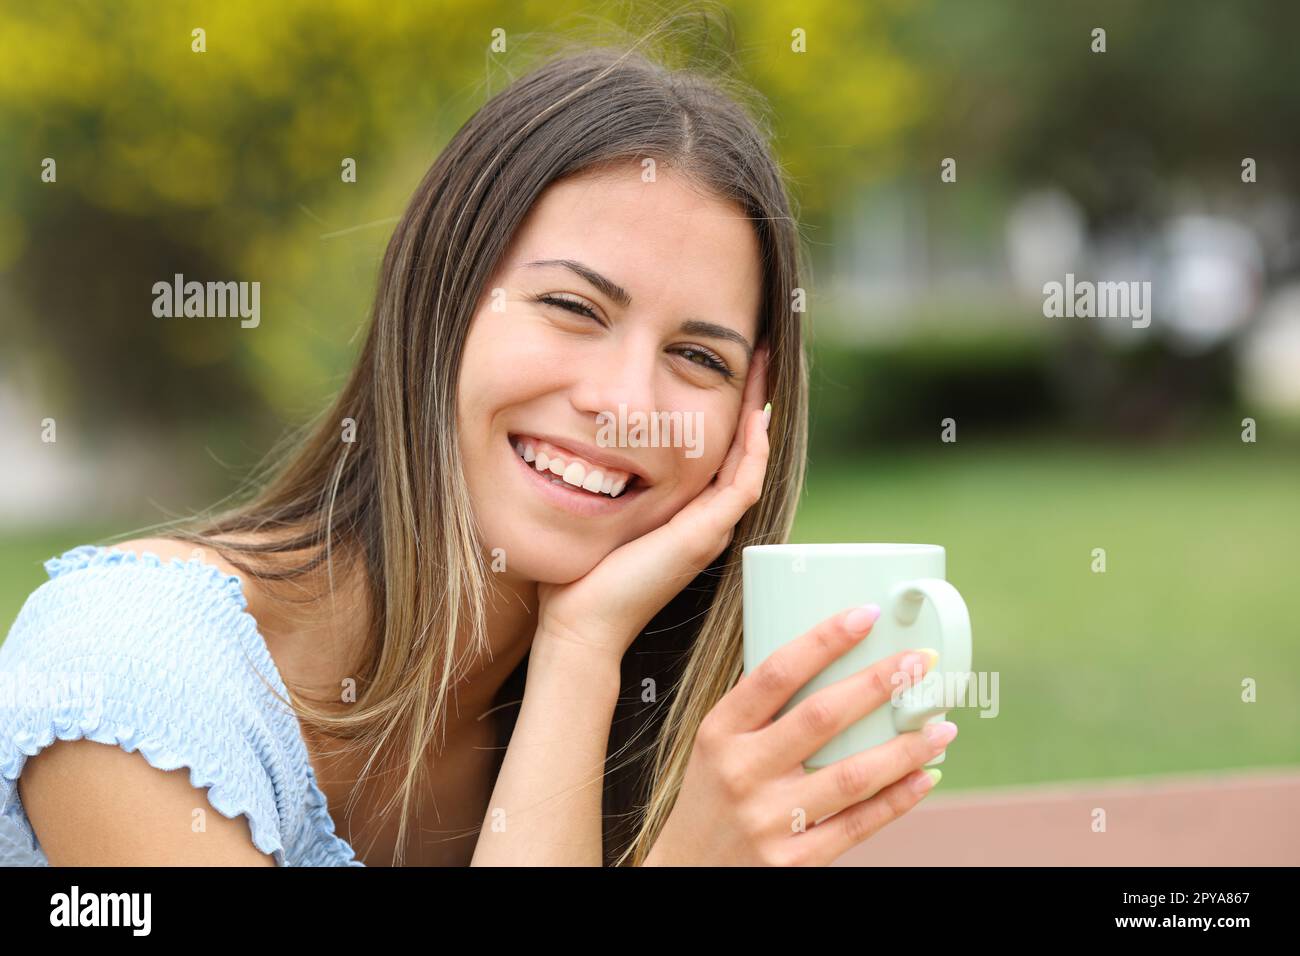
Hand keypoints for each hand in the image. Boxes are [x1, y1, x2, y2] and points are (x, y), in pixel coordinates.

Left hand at [534, 344, 770, 664]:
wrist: (582, 623)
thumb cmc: (580, 576)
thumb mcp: (600, 513)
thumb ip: (606, 483)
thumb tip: (581, 442)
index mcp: (688, 516)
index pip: (722, 453)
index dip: (731, 411)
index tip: (730, 367)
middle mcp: (708, 521)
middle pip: (745, 451)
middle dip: (754, 401)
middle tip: (761, 355)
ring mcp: (711, 528)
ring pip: (752, 461)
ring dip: (760, 414)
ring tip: (765, 370)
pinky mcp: (705, 534)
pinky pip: (744, 483)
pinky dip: (754, 448)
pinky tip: (756, 415)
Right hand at [642, 605, 956, 865]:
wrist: (688, 870)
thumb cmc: (709, 797)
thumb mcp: (714, 744)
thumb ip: (758, 708)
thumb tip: (823, 656)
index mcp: (721, 732)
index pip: (776, 674)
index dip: (824, 640)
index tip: (865, 615)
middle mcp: (743, 772)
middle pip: (821, 718)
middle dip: (878, 684)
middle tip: (920, 663)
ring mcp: (769, 820)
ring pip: (851, 776)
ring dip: (904, 749)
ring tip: (941, 726)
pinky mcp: (794, 861)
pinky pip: (858, 825)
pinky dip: (897, 800)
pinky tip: (924, 777)